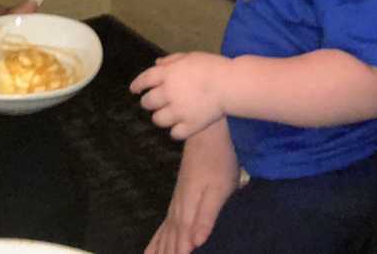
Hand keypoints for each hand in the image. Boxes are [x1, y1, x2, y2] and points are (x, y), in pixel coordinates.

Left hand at [130, 52, 230, 139]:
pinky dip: (176, 131)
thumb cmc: (212, 66)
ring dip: (160, 118)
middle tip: (154, 103)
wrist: (230, 84)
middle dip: (148, 103)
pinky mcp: (190, 125)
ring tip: (167, 116)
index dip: (137, 85)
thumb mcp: (189, 57)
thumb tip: (157, 63)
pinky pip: (175, 133)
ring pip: (158, 120)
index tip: (134, 90)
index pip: (144, 80)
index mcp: (166, 74)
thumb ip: (171, 61)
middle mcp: (168, 93)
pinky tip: (179, 128)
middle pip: (148, 102)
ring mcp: (178, 110)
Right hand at [145, 119, 238, 253]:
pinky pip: (167, 220)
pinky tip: (162, 236)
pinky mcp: (181, 194)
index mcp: (187, 207)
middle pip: (169, 235)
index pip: (180, 239)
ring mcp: (178, 199)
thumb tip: (196, 242)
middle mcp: (178, 206)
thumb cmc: (217, 161)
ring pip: (166, 228)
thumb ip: (206, 216)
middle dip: (163, 252)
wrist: (206, 135)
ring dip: (158, 245)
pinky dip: (162, 232)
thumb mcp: (218, 190)